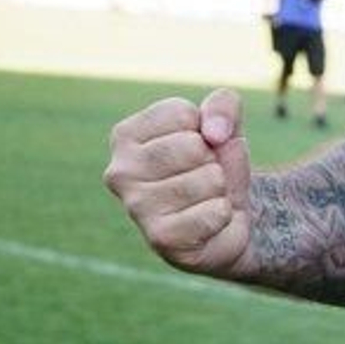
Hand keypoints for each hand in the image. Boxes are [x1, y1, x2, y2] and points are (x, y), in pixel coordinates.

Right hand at [104, 89, 252, 276]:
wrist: (223, 219)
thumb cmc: (213, 163)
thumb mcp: (223, 121)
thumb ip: (223, 104)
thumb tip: (215, 134)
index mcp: (126, 136)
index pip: (182, 114)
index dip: (205, 128)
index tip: (196, 144)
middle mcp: (120, 172)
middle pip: (193, 147)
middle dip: (213, 158)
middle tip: (202, 173)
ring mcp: (136, 207)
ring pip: (209, 179)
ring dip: (220, 187)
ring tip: (204, 196)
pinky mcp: (160, 239)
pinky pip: (215, 212)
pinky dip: (223, 213)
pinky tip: (206, 220)